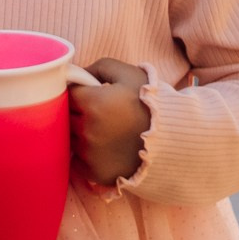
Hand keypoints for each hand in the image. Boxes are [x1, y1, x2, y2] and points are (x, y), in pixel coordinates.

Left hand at [69, 58, 152, 186]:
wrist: (173, 140)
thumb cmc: (150, 104)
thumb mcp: (129, 74)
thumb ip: (99, 66)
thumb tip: (78, 74)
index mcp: (92, 103)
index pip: (67, 94)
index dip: (77, 93)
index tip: (88, 95)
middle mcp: (86, 130)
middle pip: (65, 117)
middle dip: (76, 112)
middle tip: (96, 113)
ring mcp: (89, 154)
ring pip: (70, 138)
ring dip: (80, 133)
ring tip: (102, 130)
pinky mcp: (94, 173)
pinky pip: (78, 160)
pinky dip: (86, 154)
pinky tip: (103, 148)